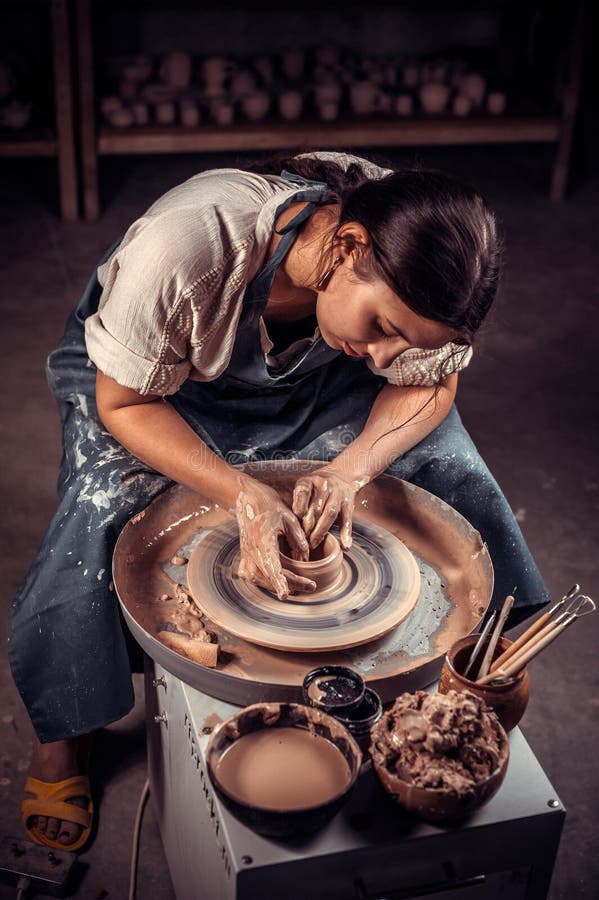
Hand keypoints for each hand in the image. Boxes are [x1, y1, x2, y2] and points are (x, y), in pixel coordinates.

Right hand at [235, 476, 314, 599]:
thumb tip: (305, 561)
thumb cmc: (270, 507)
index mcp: (262, 539)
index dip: (278, 581)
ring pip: (261, 580)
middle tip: (311, 586)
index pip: (270, 565)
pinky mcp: (244, 559)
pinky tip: (281, 583)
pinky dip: (269, 581)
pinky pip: (255, 578)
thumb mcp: (290, 518)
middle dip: (291, 584)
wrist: (247, 500)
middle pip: (269, 576)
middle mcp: (251, 550)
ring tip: (301, 585)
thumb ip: (299, 540)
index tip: (284, 594)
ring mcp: (245, 556)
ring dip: (280, 585)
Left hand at [292, 469, 364, 550]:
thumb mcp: (303, 488)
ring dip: (321, 531)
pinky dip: (346, 532)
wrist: (340, 476)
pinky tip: (345, 545)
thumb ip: (297, 503)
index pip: (303, 492)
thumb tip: (290, 525)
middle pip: (316, 508)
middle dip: (308, 526)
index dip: (299, 507)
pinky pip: (347, 519)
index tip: (296, 520)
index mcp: (309, 481)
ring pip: (330, 514)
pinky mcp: (348, 503)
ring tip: (313, 544)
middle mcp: (324, 486)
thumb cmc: (314, 489)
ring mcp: (338, 494)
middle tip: (300, 541)